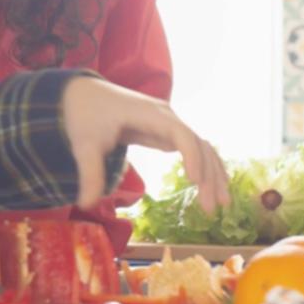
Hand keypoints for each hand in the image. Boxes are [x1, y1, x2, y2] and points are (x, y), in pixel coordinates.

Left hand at [60, 77, 229, 211]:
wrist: (83, 94)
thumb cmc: (84, 115)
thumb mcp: (84, 144)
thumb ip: (90, 173)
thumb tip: (86, 204)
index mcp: (149, 114)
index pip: (180, 133)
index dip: (191, 156)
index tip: (195, 181)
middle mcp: (166, 116)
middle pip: (197, 143)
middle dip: (208, 175)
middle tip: (210, 209)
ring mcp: (169, 123)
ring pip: (201, 147)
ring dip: (213, 173)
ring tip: (221, 204)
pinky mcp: (166, 132)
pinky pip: (193, 148)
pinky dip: (206, 166)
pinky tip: (214, 187)